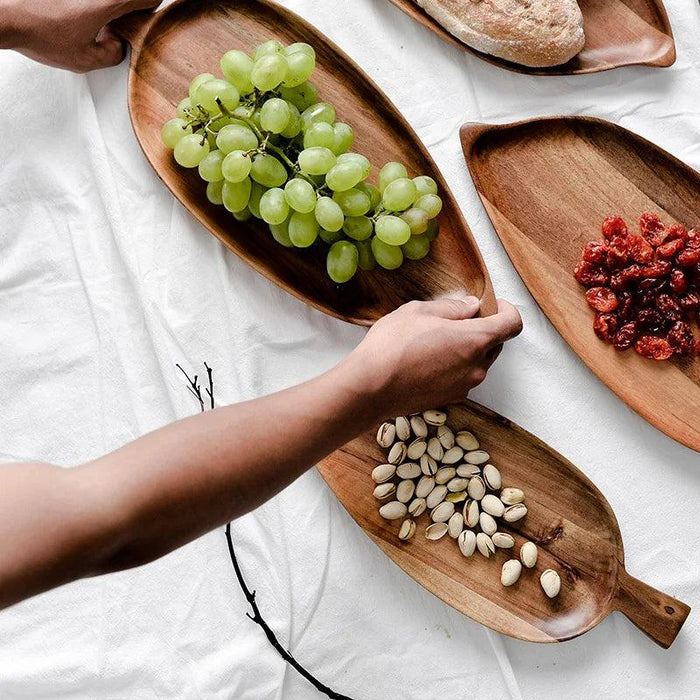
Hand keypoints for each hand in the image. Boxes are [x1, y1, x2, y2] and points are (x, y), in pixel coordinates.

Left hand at [1, 0, 158, 71]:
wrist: (7, 17)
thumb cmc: (40, 33)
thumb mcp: (86, 60)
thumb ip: (113, 54)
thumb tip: (117, 45)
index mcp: (109, 2)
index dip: (150, 10)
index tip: (143, 20)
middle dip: (126, 12)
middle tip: (114, 29)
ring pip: (107, 0)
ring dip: (105, 10)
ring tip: (89, 24)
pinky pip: (89, 0)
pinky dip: (87, 7)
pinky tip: (73, 17)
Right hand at [345, 296, 521, 416]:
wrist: (370, 388)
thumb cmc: (391, 347)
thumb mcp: (419, 312)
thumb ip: (452, 308)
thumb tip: (470, 307)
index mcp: (474, 340)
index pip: (512, 325)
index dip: (508, 311)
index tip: (495, 305)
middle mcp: (476, 367)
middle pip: (496, 344)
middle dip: (484, 329)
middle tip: (458, 320)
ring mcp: (464, 386)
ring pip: (478, 362)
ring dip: (468, 349)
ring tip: (437, 341)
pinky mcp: (450, 399)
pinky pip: (463, 378)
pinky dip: (455, 367)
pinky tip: (429, 360)